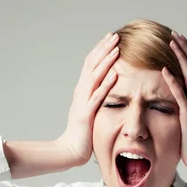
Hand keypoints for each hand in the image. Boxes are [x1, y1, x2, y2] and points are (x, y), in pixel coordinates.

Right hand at [56, 32, 119, 165]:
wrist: (71, 150)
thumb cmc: (83, 132)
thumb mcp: (90, 109)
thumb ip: (96, 96)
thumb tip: (107, 85)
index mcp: (82, 90)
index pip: (91, 64)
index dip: (100, 50)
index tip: (112, 38)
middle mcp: (81, 92)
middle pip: (92, 65)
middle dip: (104, 49)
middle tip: (115, 35)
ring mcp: (82, 102)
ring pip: (94, 76)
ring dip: (105, 61)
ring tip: (116, 48)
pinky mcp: (86, 114)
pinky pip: (97, 97)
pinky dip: (106, 85)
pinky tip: (115, 75)